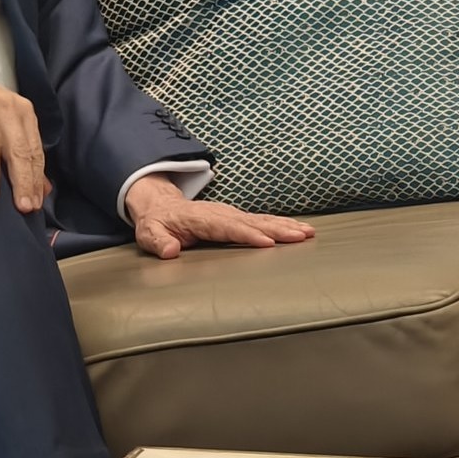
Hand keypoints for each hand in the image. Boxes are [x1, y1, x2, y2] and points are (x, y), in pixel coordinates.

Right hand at [0, 49, 45, 212]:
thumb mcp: (2, 124)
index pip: (33, 151)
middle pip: (17, 147)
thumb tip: (44, 190)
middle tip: (22, 207)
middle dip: (21, 179)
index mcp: (22, 112)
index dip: (35, 178)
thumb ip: (21, 152)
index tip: (35, 205)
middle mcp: (5, 106)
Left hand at [124, 174, 315, 259]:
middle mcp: (222, 214)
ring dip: (286, 226)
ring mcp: (232, 215)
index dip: (248, 235)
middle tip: (302, 235)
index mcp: (203, 219)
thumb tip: (170, 250)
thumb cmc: (157, 224)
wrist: (162, 207)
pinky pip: (262, 221)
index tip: (268, 243)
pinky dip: (282, 225)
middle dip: (278, 229)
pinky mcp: (238, 219)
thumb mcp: (149, 234)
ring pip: (263, 220)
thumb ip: (159, 241)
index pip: (228, 227)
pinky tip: (298, 230)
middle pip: (254, 222)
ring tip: (308, 232)